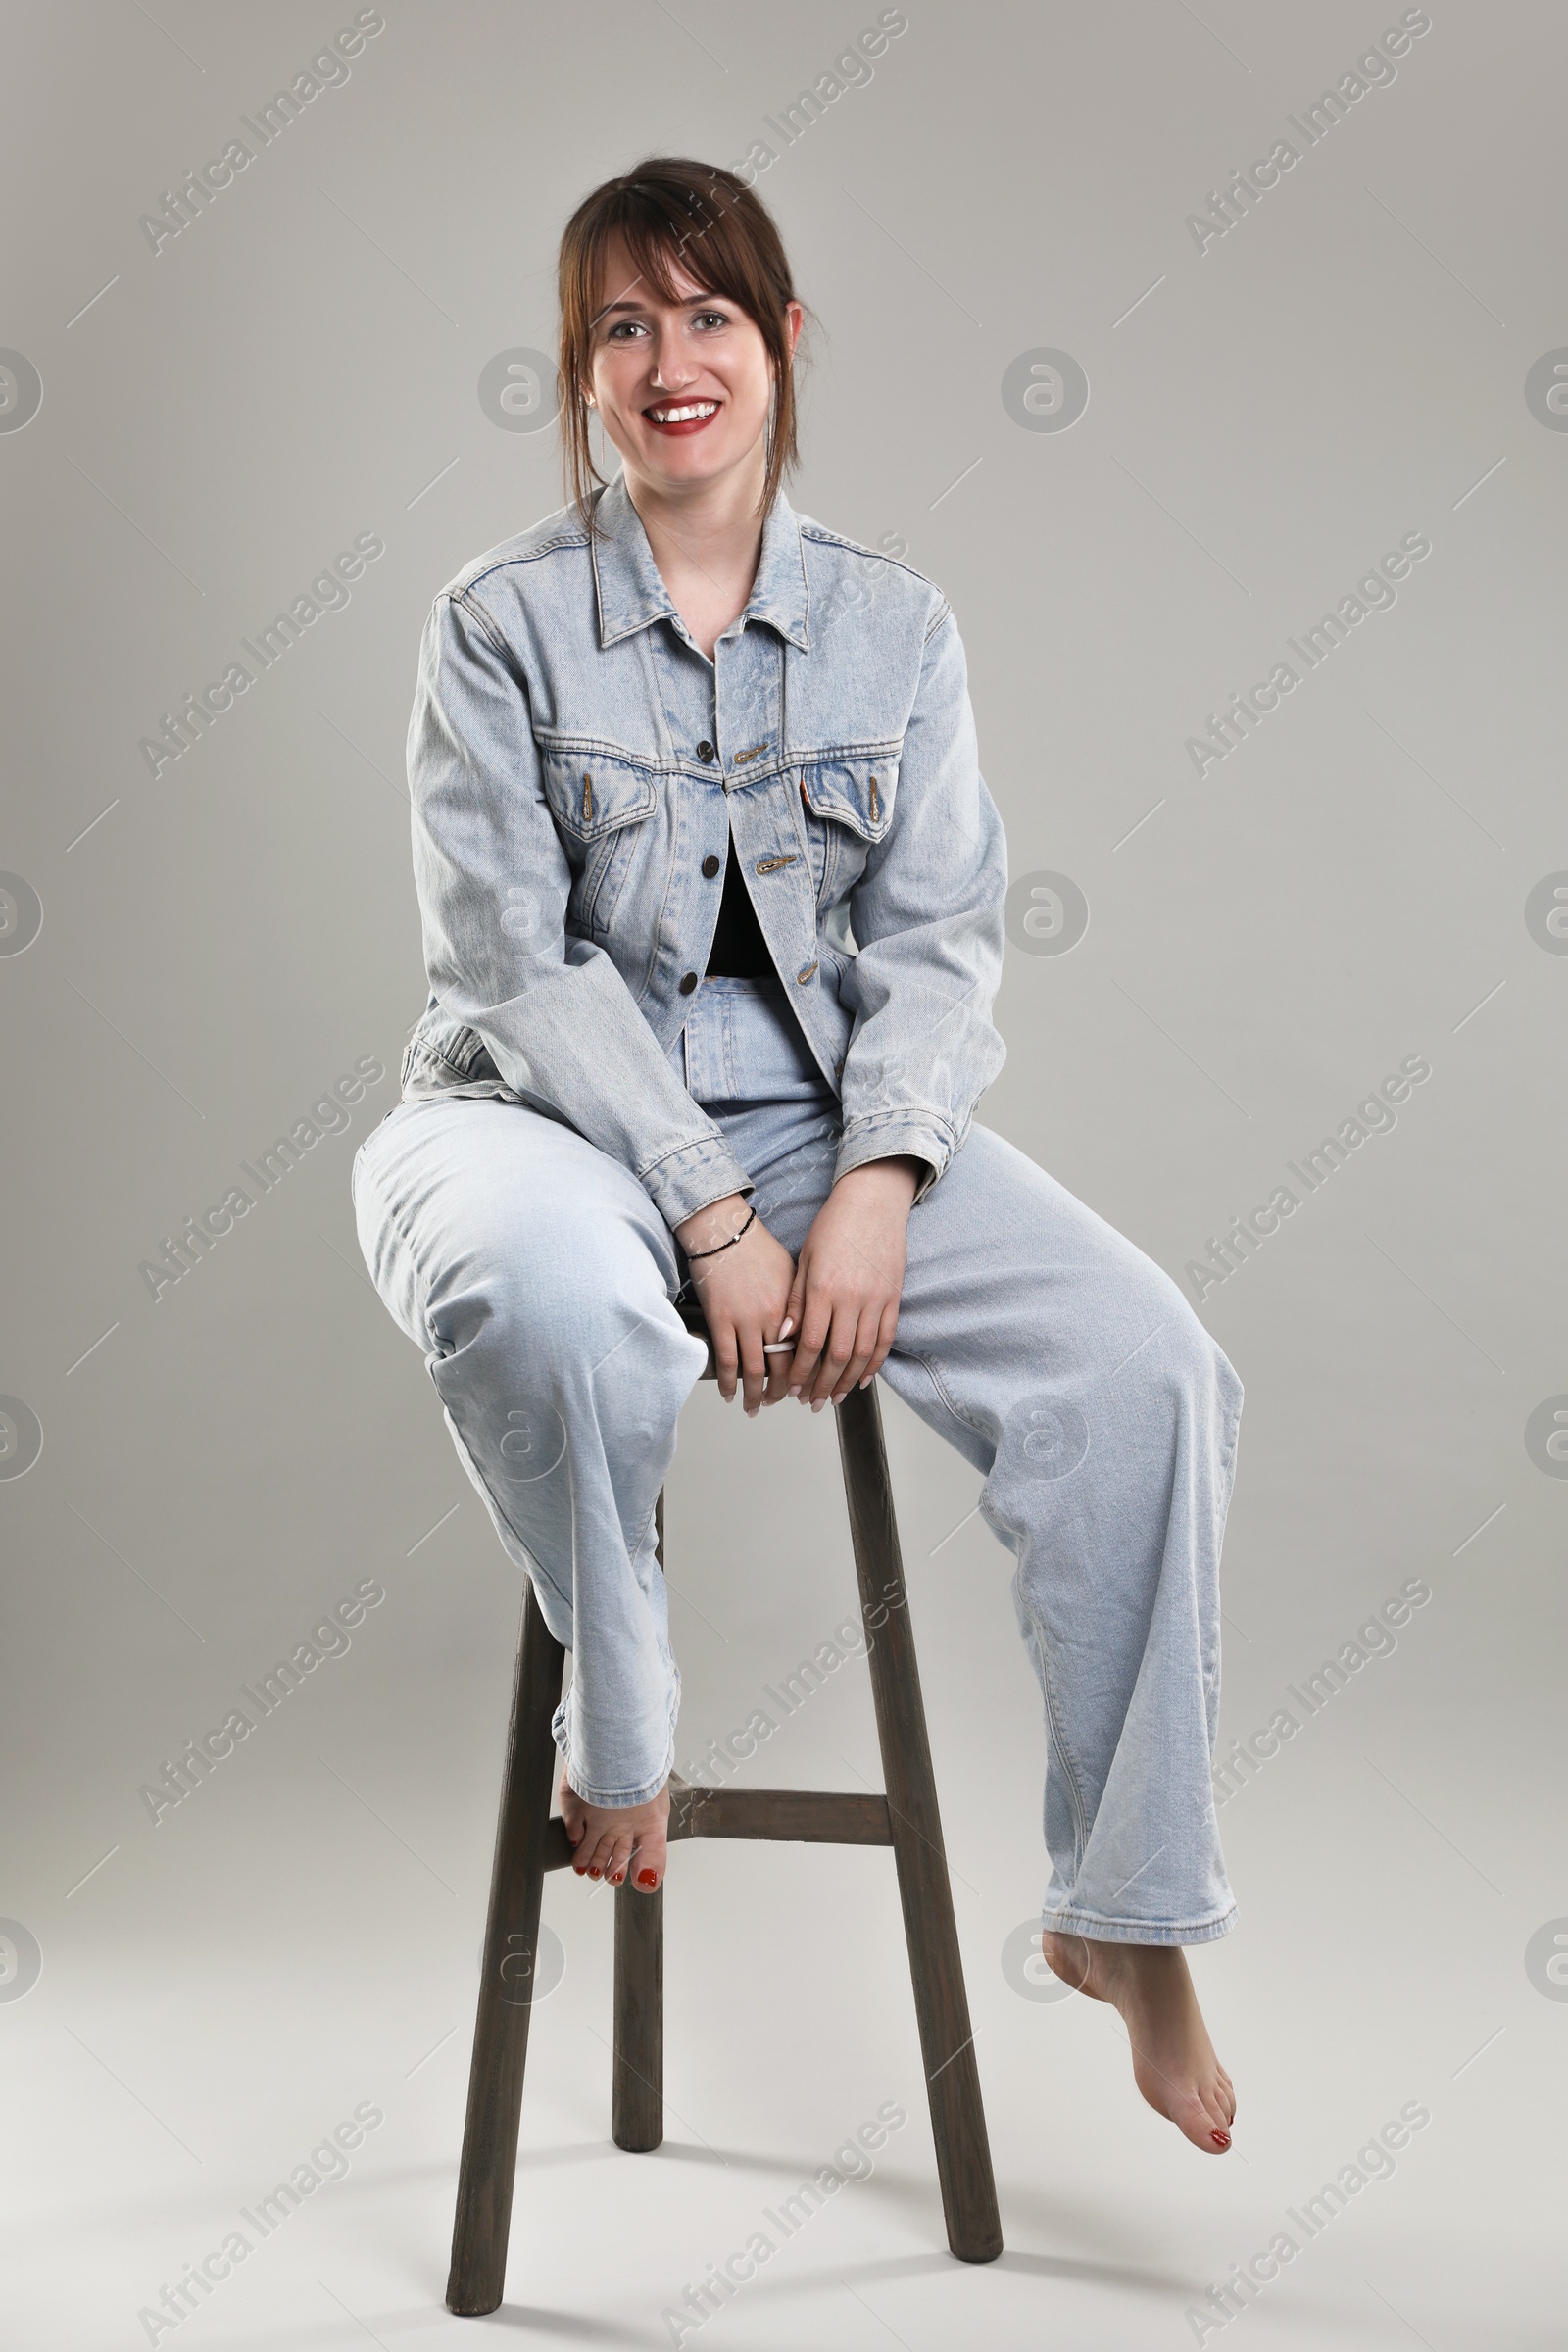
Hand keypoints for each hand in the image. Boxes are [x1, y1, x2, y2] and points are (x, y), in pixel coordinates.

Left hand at [559, 1767, 668, 1890]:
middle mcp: (615, 1820)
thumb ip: (654, 1857)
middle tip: (598, 1874)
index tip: (615, 1877)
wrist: (621, 1751)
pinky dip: (572, 1833)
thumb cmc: (644, 1780)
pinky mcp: (575, 1801)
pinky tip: (577, 1838)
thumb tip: (648, 1883)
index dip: (620, 1868)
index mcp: (637, 1824)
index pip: (626, 1853)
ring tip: (585, 1868)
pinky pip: (570, 1822)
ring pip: (586, 1842)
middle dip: (600, 1866)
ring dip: (584, 1857)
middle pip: (604, 1850)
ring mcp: (593, 1810)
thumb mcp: (657, 1823)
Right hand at [675, 1193, 795, 1415]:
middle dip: (784, 1392)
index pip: (806, 1352)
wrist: (726, 1231)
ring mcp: (745, 1320)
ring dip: (756, 1395)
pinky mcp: (720, 1320)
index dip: (808, 1375)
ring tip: (755, 1408)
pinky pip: (726, 1360)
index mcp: (793, 1306)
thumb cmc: (759, 1248)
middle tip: (782, 1403)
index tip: (808, 1387)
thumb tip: (809, 1329)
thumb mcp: (793, 1273)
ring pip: (755, 1370)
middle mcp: (773, 1317)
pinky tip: (729, 1394)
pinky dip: (728, 1382)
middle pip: (784, 1367)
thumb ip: (800, 1305)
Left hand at [782, 1156, 920, 1409]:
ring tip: (835, 1397)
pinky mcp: (893, 1297)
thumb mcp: (803, 1259)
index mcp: (823, 1288)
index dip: (801, 1371)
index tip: (793, 1388)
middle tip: (812, 1402)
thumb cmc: (833, 1225)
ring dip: (847, 1380)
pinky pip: (885, 1338)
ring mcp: (876, 1299)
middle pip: (837, 1355)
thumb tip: (784, 1338)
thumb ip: (795, 1300)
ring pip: (863, 1353)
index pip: (810, 1344)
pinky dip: (875, 1363)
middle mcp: (851, 1298)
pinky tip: (863, 1378)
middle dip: (823, 1384)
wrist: (873, 1201)